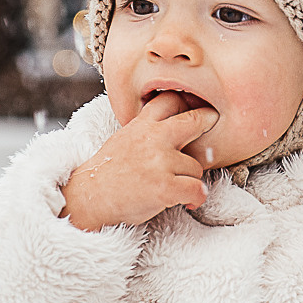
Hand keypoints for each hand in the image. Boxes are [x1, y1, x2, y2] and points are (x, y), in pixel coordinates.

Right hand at [59, 92, 217, 232]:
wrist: (89, 198)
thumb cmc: (108, 173)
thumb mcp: (124, 139)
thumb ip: (147, 130)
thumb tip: (175, 125)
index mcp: (141, 125)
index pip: (170, 101)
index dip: (187, 103)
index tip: (196, 108)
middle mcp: (153, 139)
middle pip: (194, 121)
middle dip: (207, 121)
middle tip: (213, 121)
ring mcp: (160, 162)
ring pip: (197, 167)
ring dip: (191, 179)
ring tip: (175, 187)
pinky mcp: (165, 187)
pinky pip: (197, 190)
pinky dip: (197, 198)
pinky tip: (188, 201)